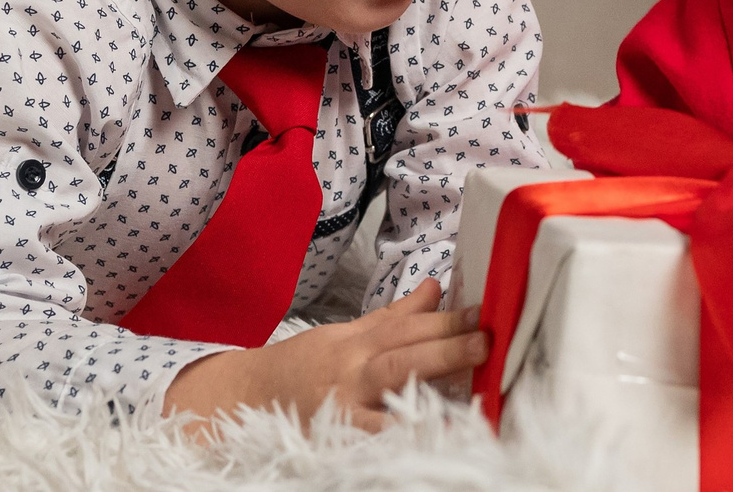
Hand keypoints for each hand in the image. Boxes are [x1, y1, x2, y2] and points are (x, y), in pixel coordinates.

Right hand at [160, 278, 487, 429]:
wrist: (245, 396)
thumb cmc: (304, 366)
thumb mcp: (348, 335)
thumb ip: (395, 316)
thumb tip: (437, 288)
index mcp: (358, 343)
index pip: (407, 326)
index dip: (447, 319)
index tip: (484, 311)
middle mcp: (352, 371)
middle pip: (404, 356)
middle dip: (446, 348)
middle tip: (487, 340)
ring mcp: (344, 406)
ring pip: (389, 398)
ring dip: (432, 396)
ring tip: (472, 399)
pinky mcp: (335, 438)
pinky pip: (372, 440)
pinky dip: (400, 440)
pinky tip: (431, 442)